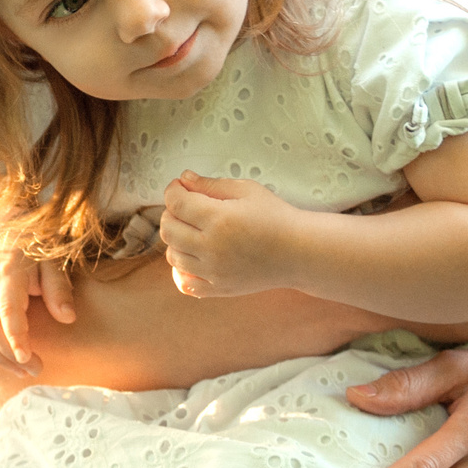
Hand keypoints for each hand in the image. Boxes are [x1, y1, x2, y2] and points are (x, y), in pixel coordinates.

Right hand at [0, 240, 72, 371]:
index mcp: (6, 271)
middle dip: (11, 355)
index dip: (15, 337)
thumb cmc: (40, 248)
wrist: (13, 228)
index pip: (7, 310)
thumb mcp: (55, 262)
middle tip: (36, 370)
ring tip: (21, 372)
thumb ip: (59, 289)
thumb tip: (67, 317)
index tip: (27, 359)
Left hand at [157, 172, 294, 297]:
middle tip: (187, 206)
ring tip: (194, 230)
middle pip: (168, 229)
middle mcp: (212, 248)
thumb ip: (210, 184)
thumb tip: (184, 178)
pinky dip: (181, 269)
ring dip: (177, 240)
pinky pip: (184, 283)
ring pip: (172, 256)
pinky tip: (194, 256)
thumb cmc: (275, 216)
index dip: (173, 190)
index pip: (176, 203)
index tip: (180, 186)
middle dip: (171, 212)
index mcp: (219, 219)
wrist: (299, 252)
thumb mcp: (246, 190)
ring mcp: (214, 272)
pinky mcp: (219, 289)